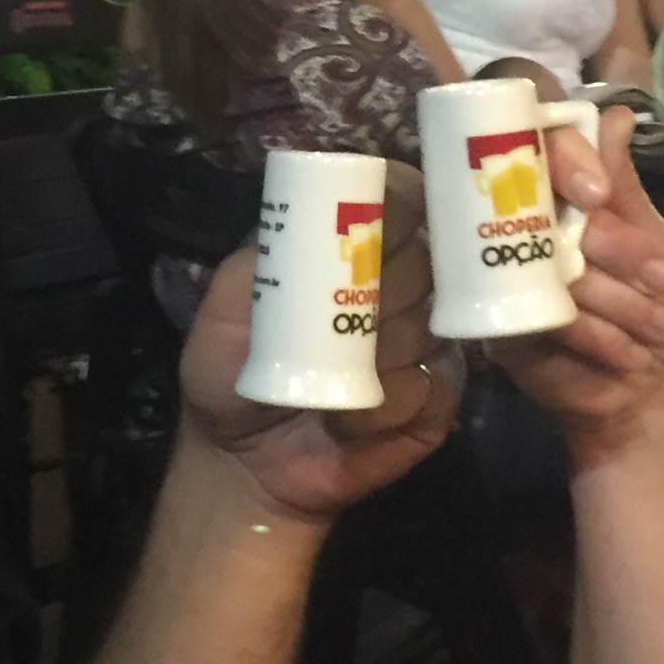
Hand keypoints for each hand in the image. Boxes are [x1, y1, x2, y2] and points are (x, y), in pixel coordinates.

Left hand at [176, 160, 464, 523]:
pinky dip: (389, 404)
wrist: (244, 462)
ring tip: (333, 376)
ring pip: (428, 325)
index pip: (403, 201)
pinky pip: (433, 386)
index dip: (404, 203)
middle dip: (387, 285)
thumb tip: (312, 213)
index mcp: (355, 249)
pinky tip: (349, 421)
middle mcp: (399, 287)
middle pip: (427, 259)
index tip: (385, 225)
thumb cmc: (231, 371)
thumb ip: (267, 253)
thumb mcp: (227, 302)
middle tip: (346, 316)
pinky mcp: (436, 400)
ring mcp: (423, 343)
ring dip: (379, 353)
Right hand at [489, 110, 663, 462]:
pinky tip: (624, 350)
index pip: (537, 146)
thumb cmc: (659, 308)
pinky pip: (533, 312)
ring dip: (611, 297)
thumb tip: (614, 113)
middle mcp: (521, 226)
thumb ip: (623, 183)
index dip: (564, 158)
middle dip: (610, 244)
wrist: (651, 395)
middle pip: (540, 205)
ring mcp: (502, 273)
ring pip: (544, 262)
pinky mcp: (495, 323)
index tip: (601, 195)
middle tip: (659, 278)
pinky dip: (587, 332)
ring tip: (656, 325)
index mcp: (558, 196)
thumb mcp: (653, 239)